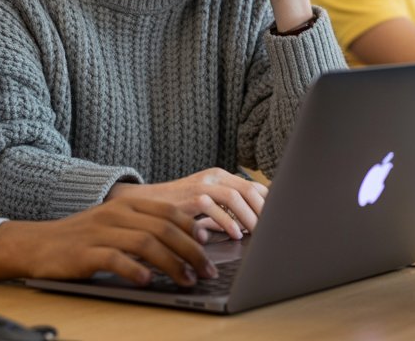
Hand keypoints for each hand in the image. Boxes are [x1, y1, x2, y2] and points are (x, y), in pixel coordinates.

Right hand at [0, 197, 215, 286]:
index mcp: (127, 204)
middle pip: (164, 229)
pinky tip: (148, 281)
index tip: (209, 246)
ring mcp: (100, 232)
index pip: (169, 212)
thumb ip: (146, 228)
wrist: (38, 243)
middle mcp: (117, 214)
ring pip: (146, 244)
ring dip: (172, 264)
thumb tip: (187, 244)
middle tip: (206, 271)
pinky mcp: (85, 253)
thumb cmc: (82, 238)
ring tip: (187, 280)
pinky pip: (115, 260)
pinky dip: (135, 270)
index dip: (193, 228)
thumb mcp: (116, 225)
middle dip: (191, 252)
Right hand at [107, 167, 268, 240]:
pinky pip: (211, 207)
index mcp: (217, 178)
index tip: (281, 222)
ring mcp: (197, 186)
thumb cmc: (172, 211)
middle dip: (264, 212)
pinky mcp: (184, 198)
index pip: (254, 187)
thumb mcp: (202, 210)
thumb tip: (257, 228)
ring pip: (233, 196)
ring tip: (255, 235)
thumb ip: (225, 215)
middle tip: (273, 232)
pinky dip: (225, 222)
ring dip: (248, 217)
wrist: (134, 207)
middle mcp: (210, 178)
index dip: (270, 205)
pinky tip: (233, 235)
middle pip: (248, 189)